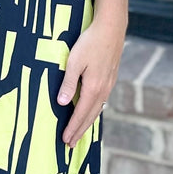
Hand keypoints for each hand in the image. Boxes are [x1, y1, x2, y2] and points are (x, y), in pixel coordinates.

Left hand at [57, 15, 126, 146]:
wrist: (111, 29)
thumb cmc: (90, 42)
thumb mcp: (74, 61)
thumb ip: (68, 82)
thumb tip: (61, 103)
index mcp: (92, 88)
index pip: (80, 114)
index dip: (72, 128)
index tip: (65, 140)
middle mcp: (103, 90)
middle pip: (90, 116)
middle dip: (80, 131)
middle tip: (70, 144)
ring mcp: (109, 85)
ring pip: (97, 109)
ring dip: (87, 122)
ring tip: (79, 132)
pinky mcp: (111, 78)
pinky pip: (101, 101)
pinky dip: (94, 111)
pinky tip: (91, 111)